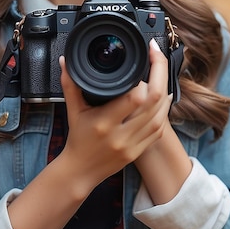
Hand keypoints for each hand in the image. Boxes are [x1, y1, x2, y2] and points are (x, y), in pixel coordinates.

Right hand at [59, 39, 171, 190]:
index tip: (142, 59)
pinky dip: (164, 110)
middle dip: (160, 75)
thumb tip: (64, 61)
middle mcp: (121, 135)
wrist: (80, 171)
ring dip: (164, 92)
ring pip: (161, 115)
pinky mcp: (139, 150)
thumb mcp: (73, 110)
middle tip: (156, 57)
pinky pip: (160, 129)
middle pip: (153, 102)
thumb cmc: (78, 139)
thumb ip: (70, 84)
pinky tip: (164, 97)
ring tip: (161, 74)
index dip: (143, 77)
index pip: (134, 98)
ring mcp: (133, 144)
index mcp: (104, 122)